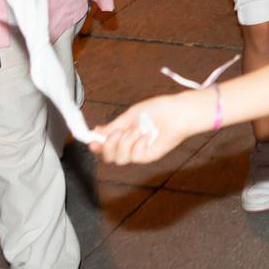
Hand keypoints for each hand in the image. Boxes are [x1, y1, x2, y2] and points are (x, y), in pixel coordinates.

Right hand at [93, 89, 210, 165]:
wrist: (177, 111)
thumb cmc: (158, 109)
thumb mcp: (130, 115)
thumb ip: (112, 126)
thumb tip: (95, 132)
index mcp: (123, 134)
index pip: (104, 145)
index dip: (95, 144)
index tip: (91, 139)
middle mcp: (129, 145)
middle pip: (108, 157)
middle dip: (108, 146)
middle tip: (117, 133)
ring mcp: (139, 151)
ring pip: (119, 159)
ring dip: (124, 144)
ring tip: (136, 131)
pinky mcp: (149, 156)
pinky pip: (134, 156)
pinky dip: (137, 144)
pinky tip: (147, 134)